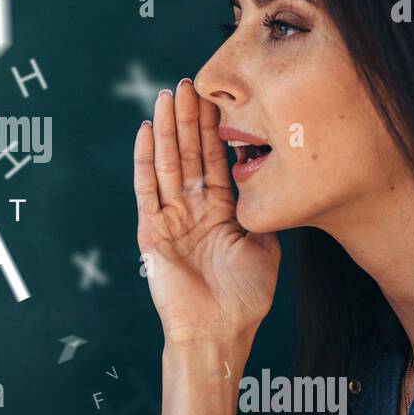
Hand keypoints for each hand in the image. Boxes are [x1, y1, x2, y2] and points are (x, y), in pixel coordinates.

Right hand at [134, 80, 280, 358]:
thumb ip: (259, 212)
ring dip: (168, 129)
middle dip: (189, 118)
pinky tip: (147, 131)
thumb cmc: (244, 298)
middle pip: (189, 154)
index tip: (214, 96)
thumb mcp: (264, 246)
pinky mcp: (152, 230)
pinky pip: (147, 188)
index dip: (214, 129)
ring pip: (168, 163)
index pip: (214, 159)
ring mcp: (170, 218)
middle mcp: (192, 209)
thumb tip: (268, 184)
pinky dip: (146, 159)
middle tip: (187, 83)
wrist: (219, 331)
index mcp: (219, 211)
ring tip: (167, 95)